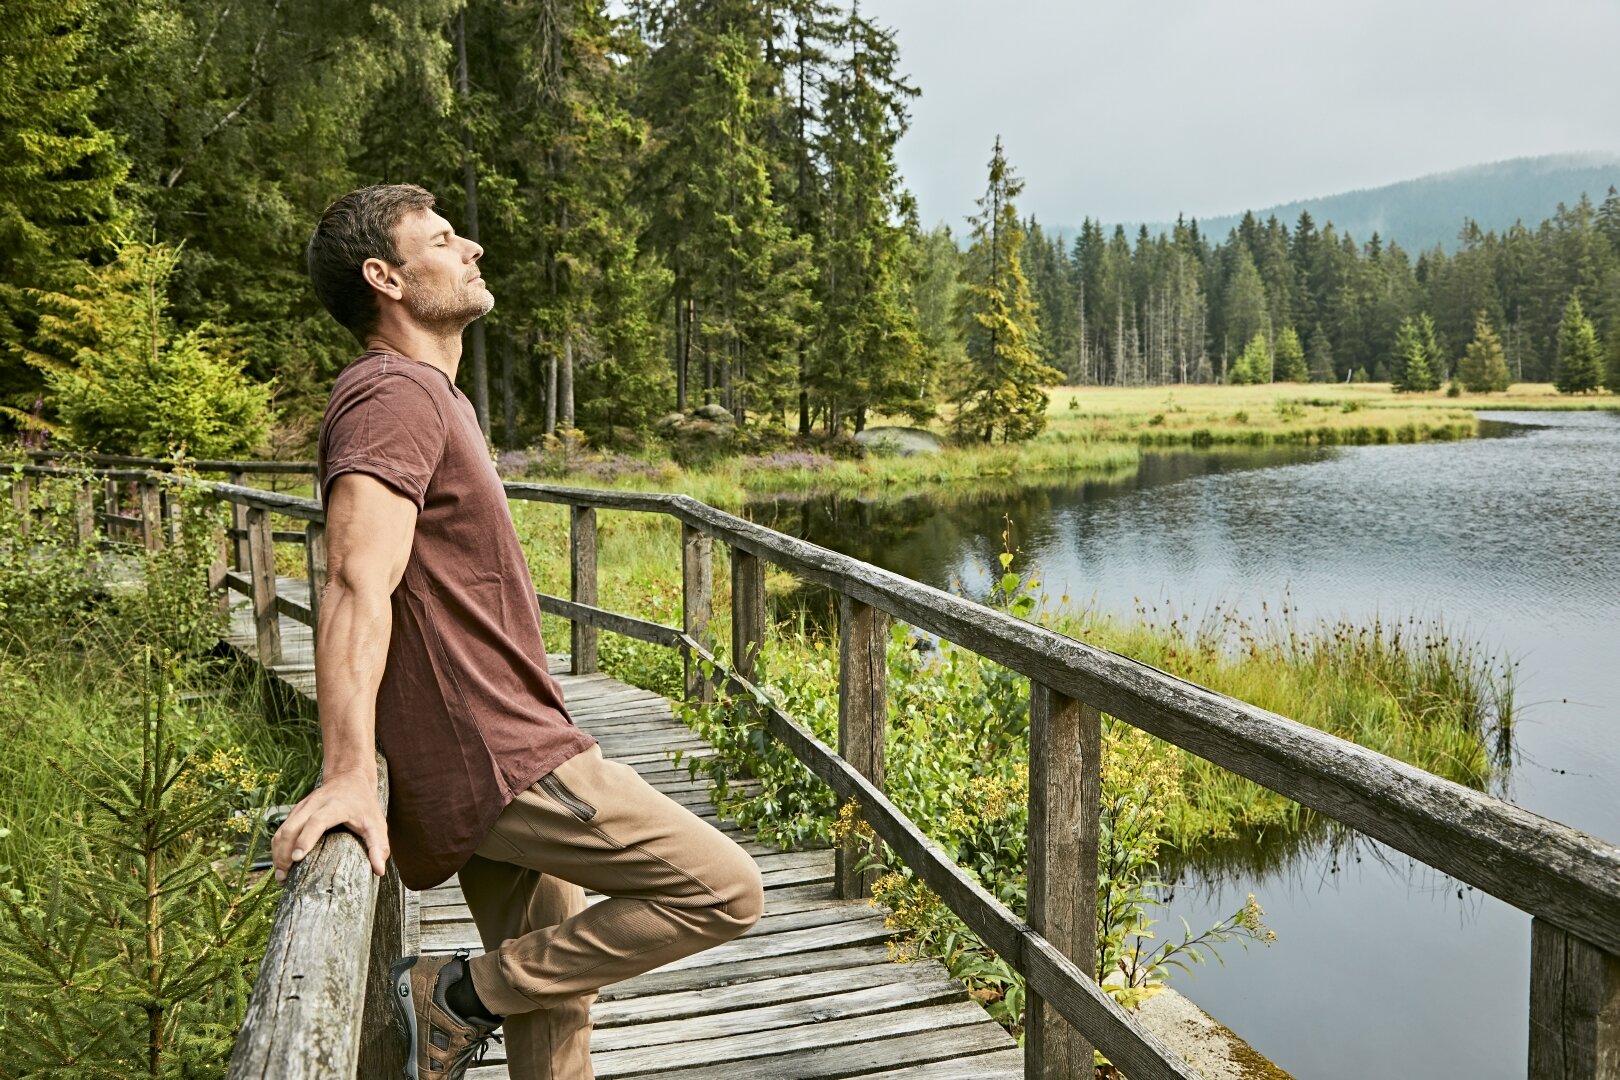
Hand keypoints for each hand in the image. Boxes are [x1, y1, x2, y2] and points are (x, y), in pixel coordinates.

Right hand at [270, 770, 390, 882]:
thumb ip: (378, 846)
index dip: (306, 839)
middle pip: (293, 827)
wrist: (350, 778)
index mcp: (335, 807)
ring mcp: (303, 807)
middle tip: (284, 877)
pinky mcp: (296, 811)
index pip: (316, 822)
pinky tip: (280, 863)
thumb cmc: (364, 804)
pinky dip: (278, 846)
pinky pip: (282, 829)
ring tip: (280, 876)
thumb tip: (379, 871)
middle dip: (284, 852)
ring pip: (283, 829)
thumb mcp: (376, 824)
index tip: (297, 858)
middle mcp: (314, 805)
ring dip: (278, 852)